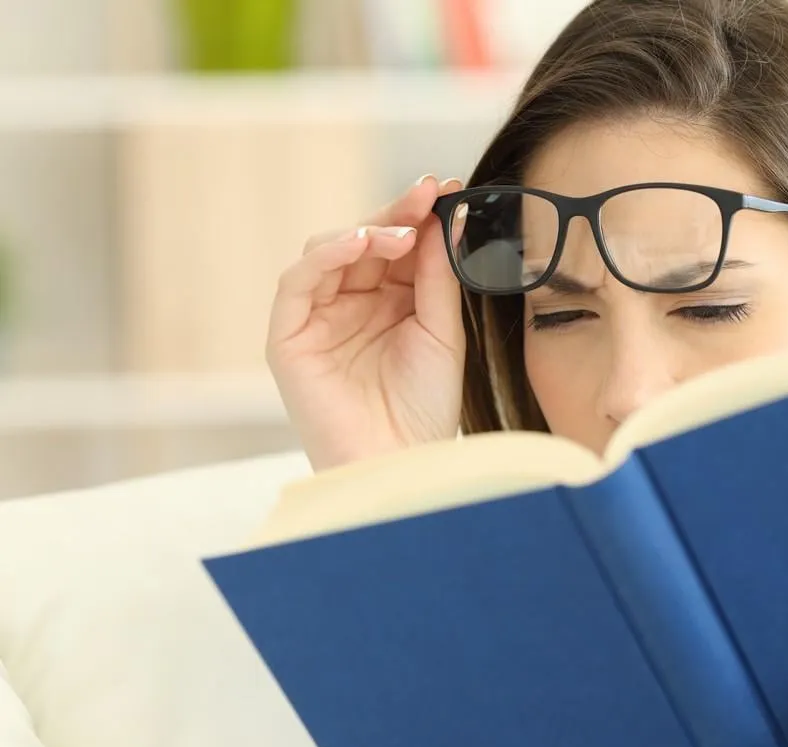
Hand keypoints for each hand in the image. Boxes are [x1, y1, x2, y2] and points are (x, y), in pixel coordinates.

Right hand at [267, 174, 467, 470]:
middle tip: (427, 192)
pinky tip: (360, 244)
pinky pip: (297, 281)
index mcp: (388, 303)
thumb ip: (438, 275)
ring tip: (403, 230)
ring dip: (366, 231)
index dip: (419, 216)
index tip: (447, 189)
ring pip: (328, 252)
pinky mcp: (288, 337)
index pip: (398, 247)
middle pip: (363, 241)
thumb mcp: (442, 330)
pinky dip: (326, 255)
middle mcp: (350, 305)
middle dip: (396, 214)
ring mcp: (317, 319)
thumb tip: (443, 215)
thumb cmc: (424, 408)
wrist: (401, 463)